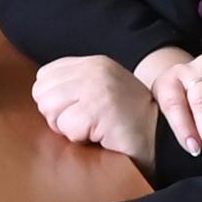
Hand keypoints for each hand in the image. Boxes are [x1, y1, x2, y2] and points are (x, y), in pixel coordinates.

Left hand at [30, 54, 158, 157]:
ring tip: (92, 128)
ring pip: (49, 110)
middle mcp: (94, 70)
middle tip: (84, 122)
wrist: (161, 136)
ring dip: (67, 127)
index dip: (55, 100)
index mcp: (92, 63)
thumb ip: (73, 85)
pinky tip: (100, 135)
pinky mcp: (99, 110)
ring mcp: (97, 88)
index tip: (79, 110)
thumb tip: (39, 94)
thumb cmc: (128, 121)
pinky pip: (66, 128)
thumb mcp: (101, 90)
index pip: (44, 76)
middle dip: (57, 115)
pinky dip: (79, 138)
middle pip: (42, 94)